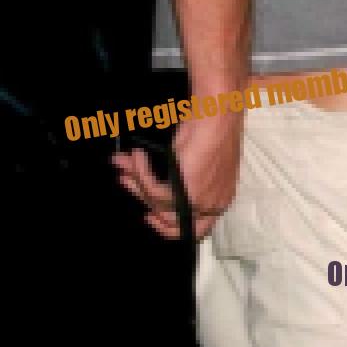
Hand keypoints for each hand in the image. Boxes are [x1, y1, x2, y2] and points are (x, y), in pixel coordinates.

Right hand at [112, 110, 243, 239]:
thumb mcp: (193, 160)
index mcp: (220, 199)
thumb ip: (175, 179)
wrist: (216, 116)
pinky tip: (136, 155)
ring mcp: (202, 201)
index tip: (149, 215)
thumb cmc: (209, 130)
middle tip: (126, 181)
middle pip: (171, 220)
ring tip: (125, 160)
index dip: (168, 227)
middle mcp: (213, 205)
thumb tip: (147, 184)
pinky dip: (140, 171)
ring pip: (158, 204)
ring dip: (137, 180)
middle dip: (144, 199)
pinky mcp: (188, 192)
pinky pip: (153, 190)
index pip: (195, 230)